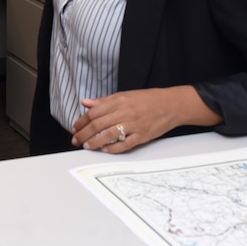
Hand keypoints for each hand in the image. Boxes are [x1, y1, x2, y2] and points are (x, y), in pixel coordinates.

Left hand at [70, 88, 188, 152]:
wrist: (171, 104)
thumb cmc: (147, 99)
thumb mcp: (124, 95)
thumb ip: (104, 101)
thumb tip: (85, 103)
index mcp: (119, 100)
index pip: (94, 112)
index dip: (81, 121)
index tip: (75, 127)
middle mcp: (125, 112)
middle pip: (98, 124)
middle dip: (84, 133)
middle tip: (75, 140)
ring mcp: (134, 124)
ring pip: (109, 134)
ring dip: (95, 142)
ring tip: (86, 146)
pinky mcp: (142, 135)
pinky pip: (125, 144)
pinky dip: (114, 148)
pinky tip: (105, 150)